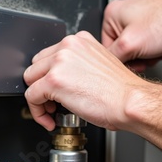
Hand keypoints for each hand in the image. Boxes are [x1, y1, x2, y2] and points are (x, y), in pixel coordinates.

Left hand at [24, 31, 143, 130]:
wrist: (130, 101)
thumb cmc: (121, 92)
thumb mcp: (98, 66)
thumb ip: (78, 65)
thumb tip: (64, 80)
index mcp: (79, 41)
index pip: (49, 56)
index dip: (49, 77)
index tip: (57, 92)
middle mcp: (67, 46)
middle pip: (36, 67)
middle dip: (42, 87)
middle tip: (54, 104)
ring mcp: (59, 62)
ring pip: (30, 81)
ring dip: (38, 99)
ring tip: (52, 112)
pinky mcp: (53, 81)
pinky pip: (31, 97)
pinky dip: (37, 113)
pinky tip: (50, 120)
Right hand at [102, 0, 161, 70]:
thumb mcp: (129, 45)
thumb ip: (113, 57)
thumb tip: (107, 66)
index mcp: (112, 15)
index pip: (106, 47)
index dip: (119, 59)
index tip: (130, 62)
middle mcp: (124, 17)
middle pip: (122, 51)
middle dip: (137, 58)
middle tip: (146, 57)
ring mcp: (139, 23)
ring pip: (137, 53)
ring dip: (149, 57)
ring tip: (157, 50)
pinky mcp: (153, 30)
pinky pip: (148, 50)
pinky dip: (157, 53)